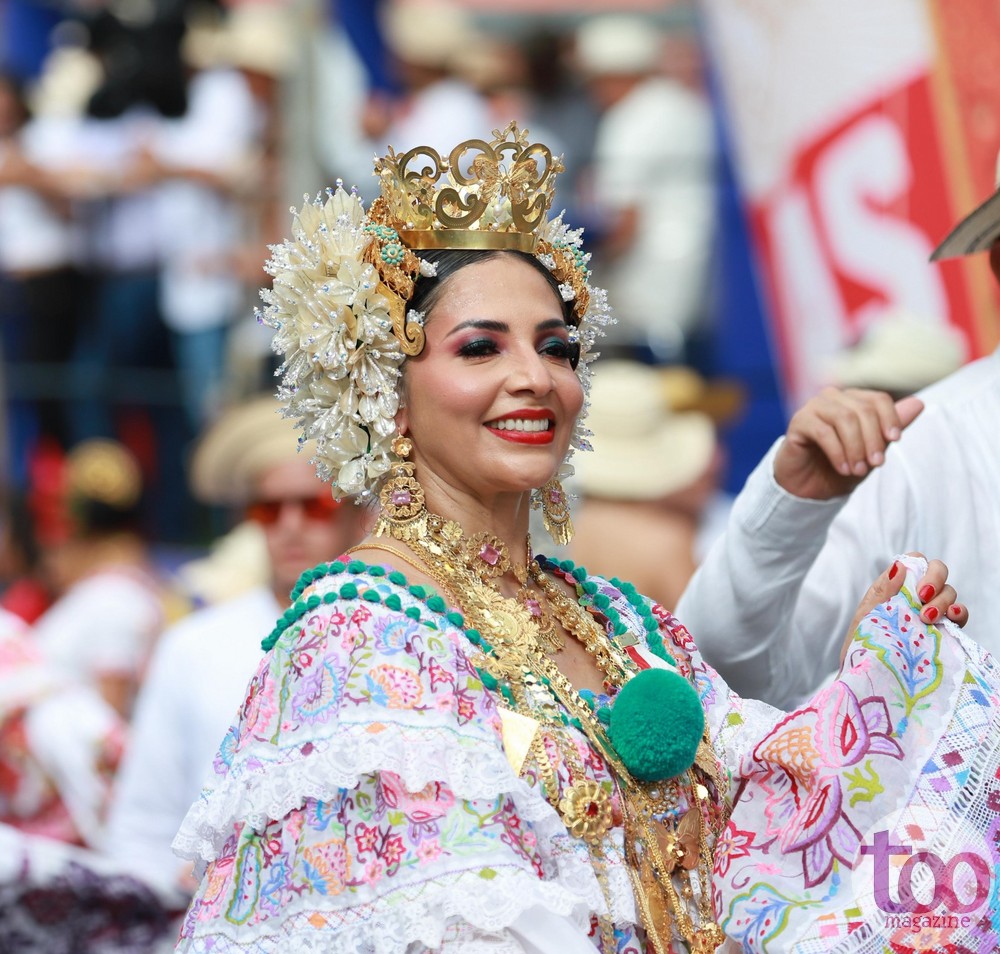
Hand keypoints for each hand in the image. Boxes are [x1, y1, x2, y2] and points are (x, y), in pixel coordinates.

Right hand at [774, 388, 923, 499]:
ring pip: (844, 418)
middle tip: (876, 464)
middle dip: (873, 439)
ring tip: (858, 470)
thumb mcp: (872, 450)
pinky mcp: (798, 422)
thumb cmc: (841, 466)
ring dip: (856, 447)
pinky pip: (823, 432)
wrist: (809, 487)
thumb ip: (891, 428)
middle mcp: (832, 398)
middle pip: (862, 409)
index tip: (895, 440)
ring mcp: (813, 408)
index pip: (877, 399)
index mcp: (852, 400)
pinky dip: (837, 452)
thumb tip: (919, 403)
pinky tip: (843, 468)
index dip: (890, 418)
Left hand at [840, 554, 968, 664]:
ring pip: (949, 593)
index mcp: (893, 588)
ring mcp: (930, 613)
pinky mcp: (942, 632)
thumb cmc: (861, 647)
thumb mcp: (866, 618)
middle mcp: (914, 597)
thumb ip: (883, 592)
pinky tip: (953, 618)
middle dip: (935, 581)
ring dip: (943, 601)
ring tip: (928, 618)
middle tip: (924, 599)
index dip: (920, 568)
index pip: (915, 563)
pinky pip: (958, 616)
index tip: (915, 586)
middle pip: (937, 572)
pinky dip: (959, 613)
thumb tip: (899, 566)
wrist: (866, 680)